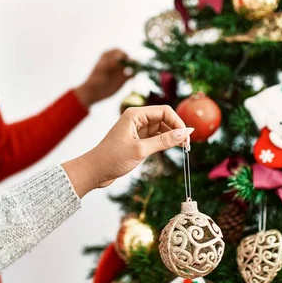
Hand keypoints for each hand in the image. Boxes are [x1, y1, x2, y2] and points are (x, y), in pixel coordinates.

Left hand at [62, 106, 193, 197]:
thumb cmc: (112, 158)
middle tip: (187, 145)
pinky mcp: (137, 140)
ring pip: (161, 128)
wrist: (94, 171)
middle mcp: (136, 119)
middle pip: (164, 118)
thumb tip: (184, 133)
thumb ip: (163, 141)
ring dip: (172, 136)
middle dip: (176, 129)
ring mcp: (136, 129)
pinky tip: (172, 148)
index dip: (177, 122)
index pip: (164, 111)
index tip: (186, 137)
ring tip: (183, 148)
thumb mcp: (140, 150)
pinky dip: (164, 142)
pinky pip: (155, 137)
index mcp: (135, 114)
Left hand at [75, 49, 133, 106]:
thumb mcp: (100, 70)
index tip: (122, 58)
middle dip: (130, 61)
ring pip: (131, 66)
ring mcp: (120, 70)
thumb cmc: (94, 80)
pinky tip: (132, 79)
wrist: (93, 93)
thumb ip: (109, 63)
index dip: (122, 54)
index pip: (118, 52)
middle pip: (127, 58)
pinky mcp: (124, 79)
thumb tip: (119, 57)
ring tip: (134, 70)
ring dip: (135, 67)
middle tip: (132, 64)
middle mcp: (116, 62)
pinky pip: (132, 74)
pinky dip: (134, 75)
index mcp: (108, 56)